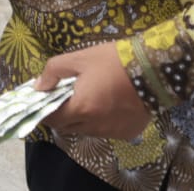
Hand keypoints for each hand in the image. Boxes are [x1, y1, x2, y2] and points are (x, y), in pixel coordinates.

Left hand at [36, 42, 153, 141]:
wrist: (154, 69)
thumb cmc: (114, 60)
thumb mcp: (80, 58)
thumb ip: (54, 71)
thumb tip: (39, 86)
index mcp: (81, 108)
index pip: (52, 119)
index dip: (44, 111)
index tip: (44, 100)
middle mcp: (94, 126)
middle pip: (68, 127)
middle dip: (62, 115)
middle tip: (66, 97)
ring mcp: (112, 132)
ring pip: (87, 130)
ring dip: (82, 119)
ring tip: (90, 98)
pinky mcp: (128, 134)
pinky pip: (107, 132)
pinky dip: (102, 122)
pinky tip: (109, 105)